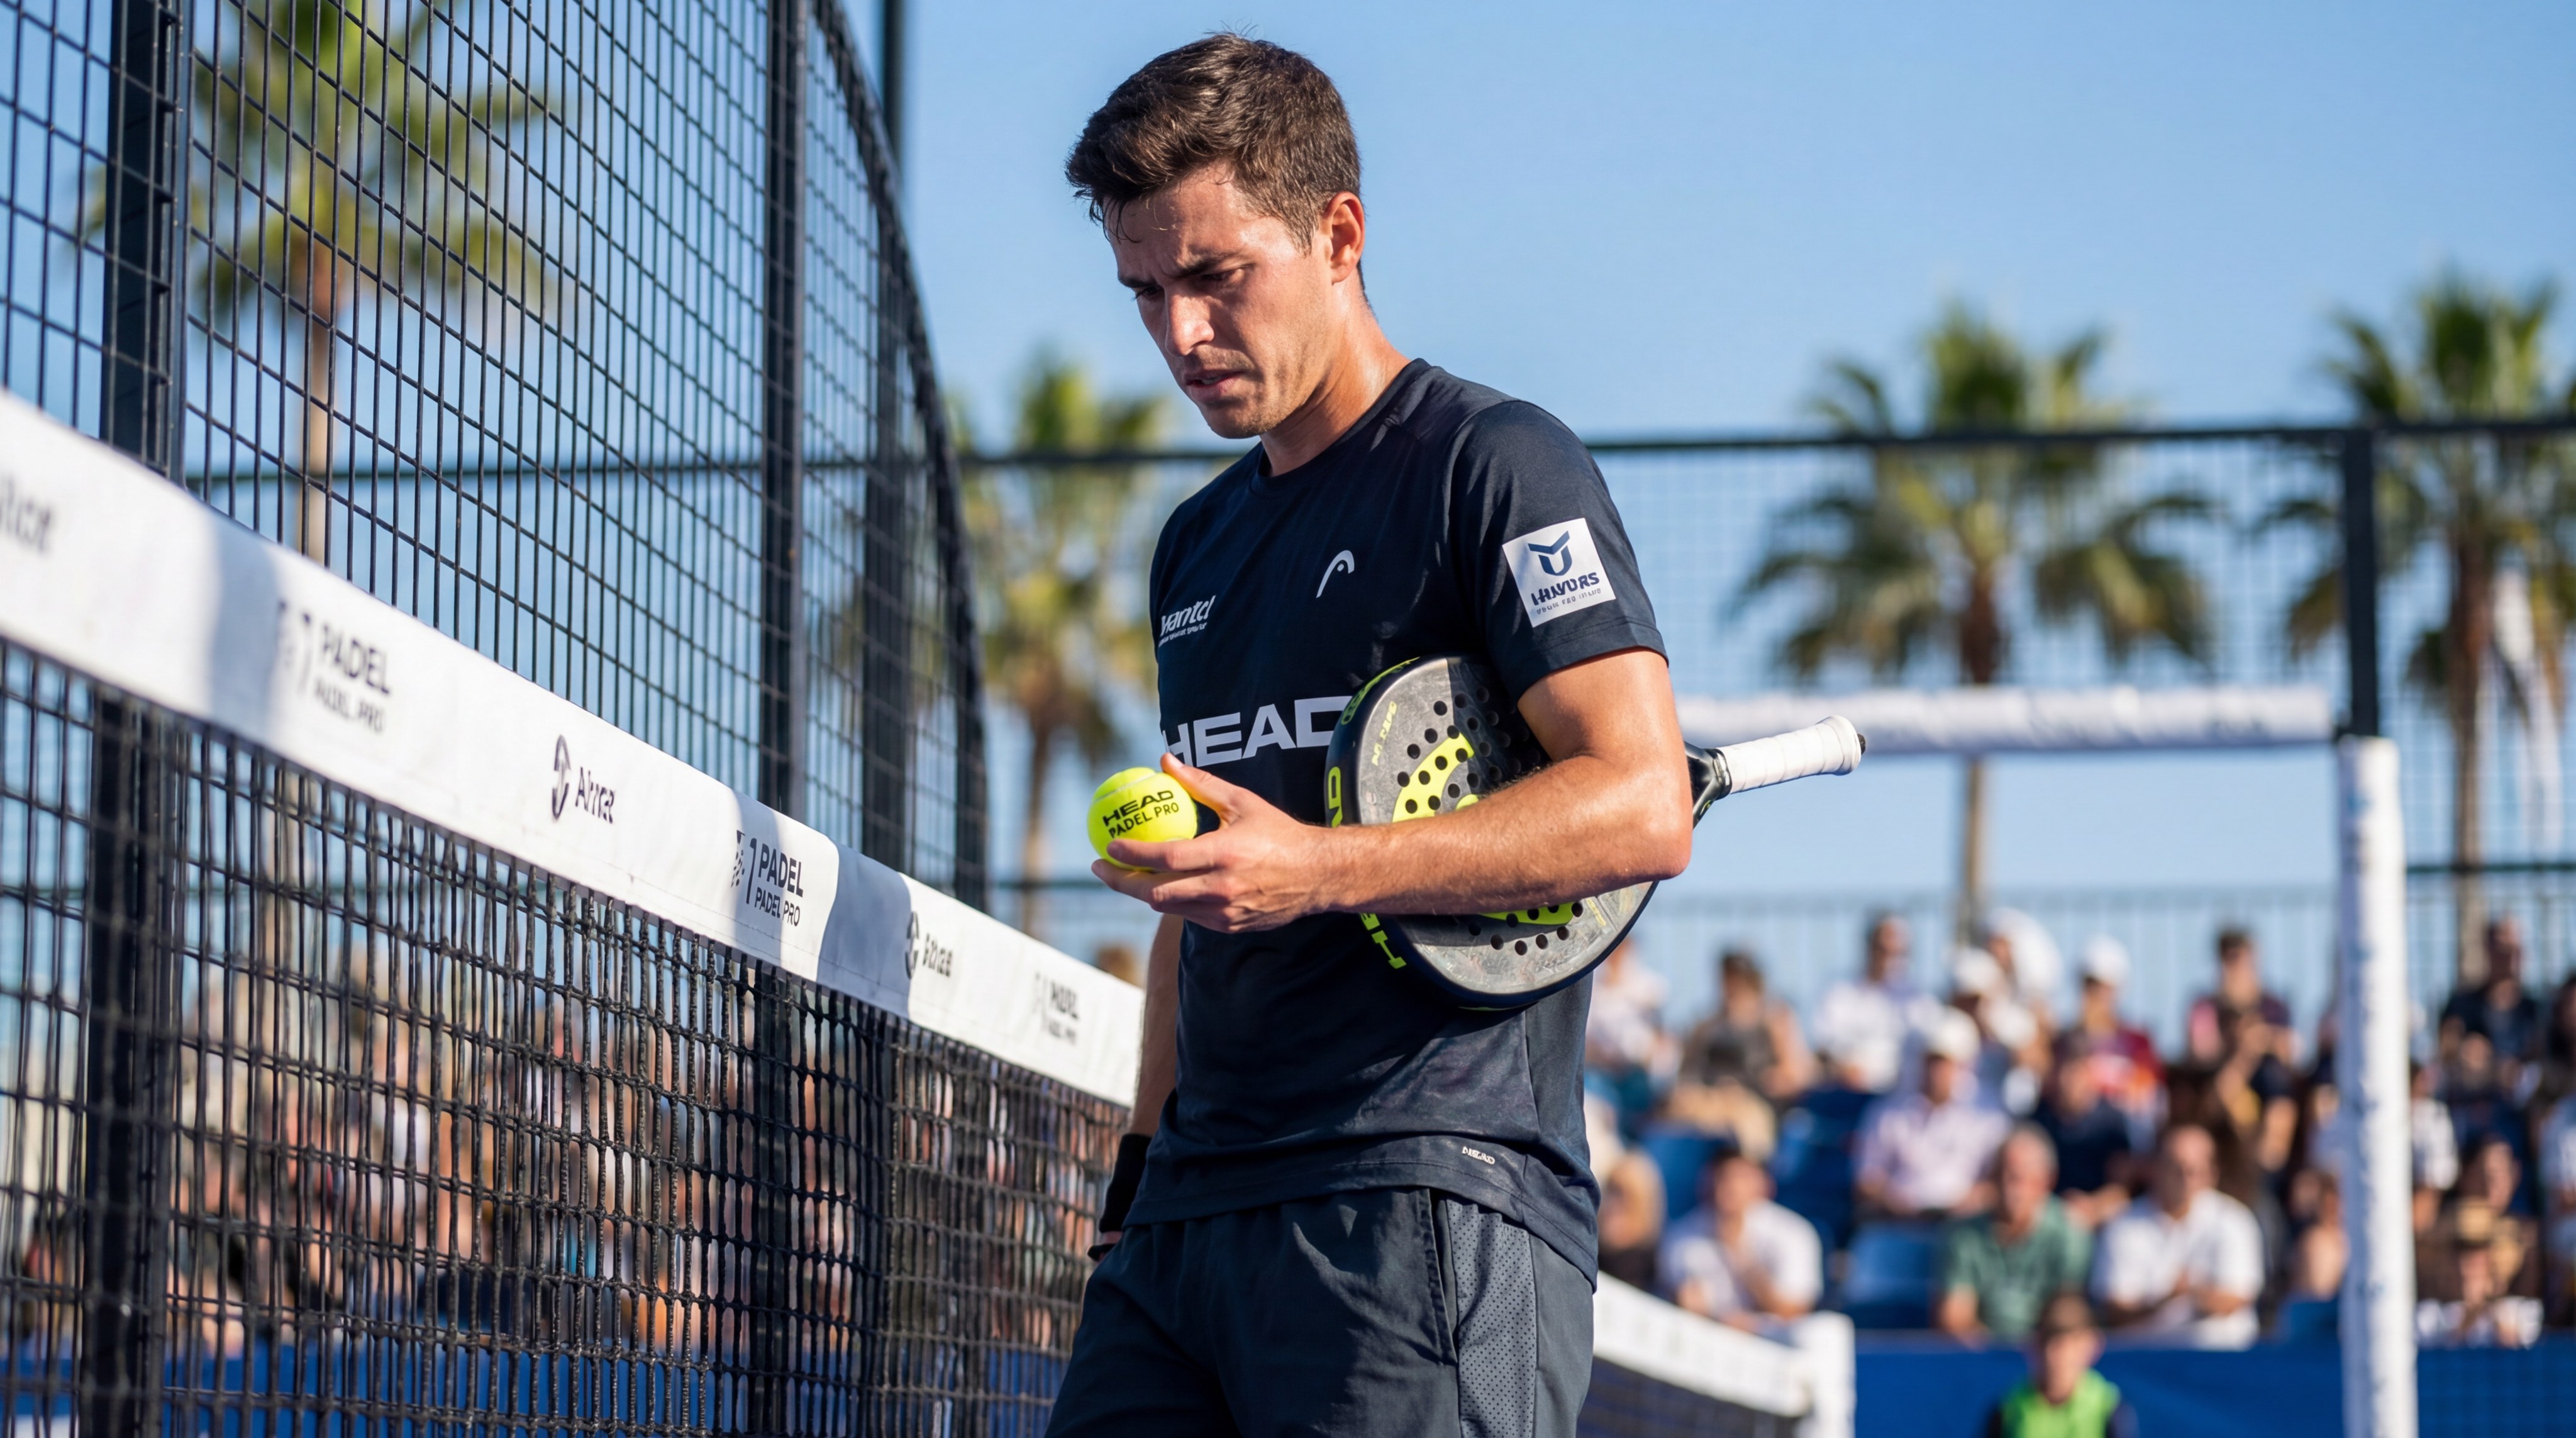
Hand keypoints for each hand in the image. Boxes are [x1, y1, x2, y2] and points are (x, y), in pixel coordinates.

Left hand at [1092, 757, 1339, 932]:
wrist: (1317, 875)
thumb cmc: (1279, 833)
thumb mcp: (1242, 802)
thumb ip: (1201, 783)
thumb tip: (1165, 761)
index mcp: (1224, 854)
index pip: (1165, 858)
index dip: (1131, 855)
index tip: (1108, 846)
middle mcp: (1222, 888)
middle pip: (1155, 894)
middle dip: (1121, 883)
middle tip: (1101, 868)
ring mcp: (1224, 912)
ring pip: (1168, 908)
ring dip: (1142, 893)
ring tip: (1125, 876)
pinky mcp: (1228, 926)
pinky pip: (1188, 915)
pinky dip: (1171, 901)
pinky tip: (1161, 885)